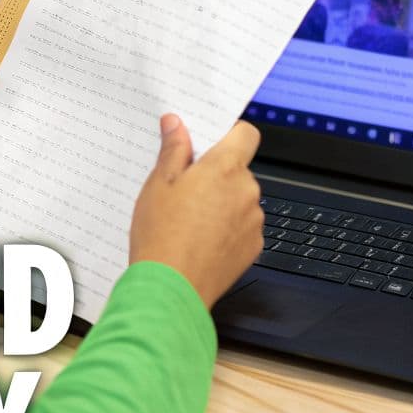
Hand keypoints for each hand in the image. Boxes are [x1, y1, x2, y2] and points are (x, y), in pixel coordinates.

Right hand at [128, 116, 263, 308]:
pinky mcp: (253, 247)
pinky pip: (243, 226)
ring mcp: (253, 221)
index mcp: (225, 168)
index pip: (246, 133)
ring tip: (189, 219)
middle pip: (239, 169)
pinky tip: (201, 239)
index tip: (210, 141)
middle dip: (217, 174)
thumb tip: (177, 124)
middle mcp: (247, 191)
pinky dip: (228, 229)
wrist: (171, 288)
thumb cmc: (162, 236)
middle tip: (185, 188)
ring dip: (223, 203)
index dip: (230, 134)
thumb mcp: (158, 184)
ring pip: (241, 199)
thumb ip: (174, 149)